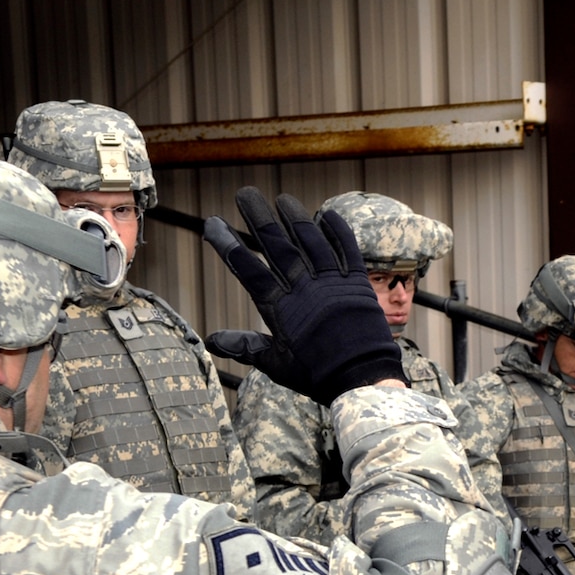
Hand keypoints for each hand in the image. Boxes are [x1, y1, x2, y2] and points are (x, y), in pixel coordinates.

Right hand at [202, 189, 405, 403]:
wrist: (362, 381)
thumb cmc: (317, 376)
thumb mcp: (276, 365)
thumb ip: (246, 347)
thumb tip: (212, 341)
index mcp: (281, 308)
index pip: (248, 270)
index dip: (229, 246)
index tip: (212, 224)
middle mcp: (304, 290)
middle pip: (277, 247)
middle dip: (259, 219)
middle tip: (244, 194)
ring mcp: (332, 284)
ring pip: (310, 242)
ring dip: (295, 218)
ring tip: (282, 199)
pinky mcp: (357, 284)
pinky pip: (347, 250)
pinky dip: (338, 231)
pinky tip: (327, 215)